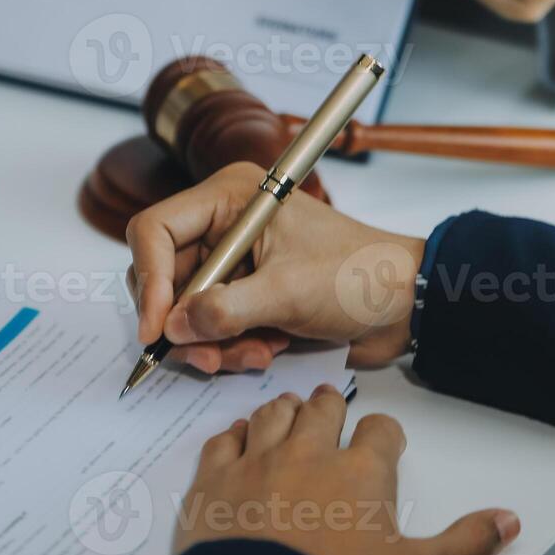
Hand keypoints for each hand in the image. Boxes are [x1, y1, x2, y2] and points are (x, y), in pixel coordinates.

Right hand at [125, 163, 425, 372]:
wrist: (405, 304)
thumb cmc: (358, 277)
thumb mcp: (288, 293)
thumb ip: (224, 311)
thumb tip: (173, 329)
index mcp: (230, 198)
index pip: (154, 231)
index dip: (149, 282)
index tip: (158, 331)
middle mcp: (222, 225)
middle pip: (163, 276)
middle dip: (184, 323)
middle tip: (208, 355)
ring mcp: (232, 262)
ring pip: (185, 310)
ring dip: (211, 342)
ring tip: (252, 354)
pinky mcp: (244, 294)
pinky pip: (210, 326)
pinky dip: (229, 346)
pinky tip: (265, 351)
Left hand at [174, 387, 519, 554]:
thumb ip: (465, 544)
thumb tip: (508, 521)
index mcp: (362, 472)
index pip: (381, 430)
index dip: (384, 435)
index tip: (382, 443)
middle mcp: (308, 453)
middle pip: (322, 409)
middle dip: (330, 409)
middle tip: (331, 414)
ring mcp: (256, 463)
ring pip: (272, 414)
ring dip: (285, 411)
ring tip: (290, 415)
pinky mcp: (213, 482)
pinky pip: (223, 439)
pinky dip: (234, 435)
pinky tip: (238, 439)